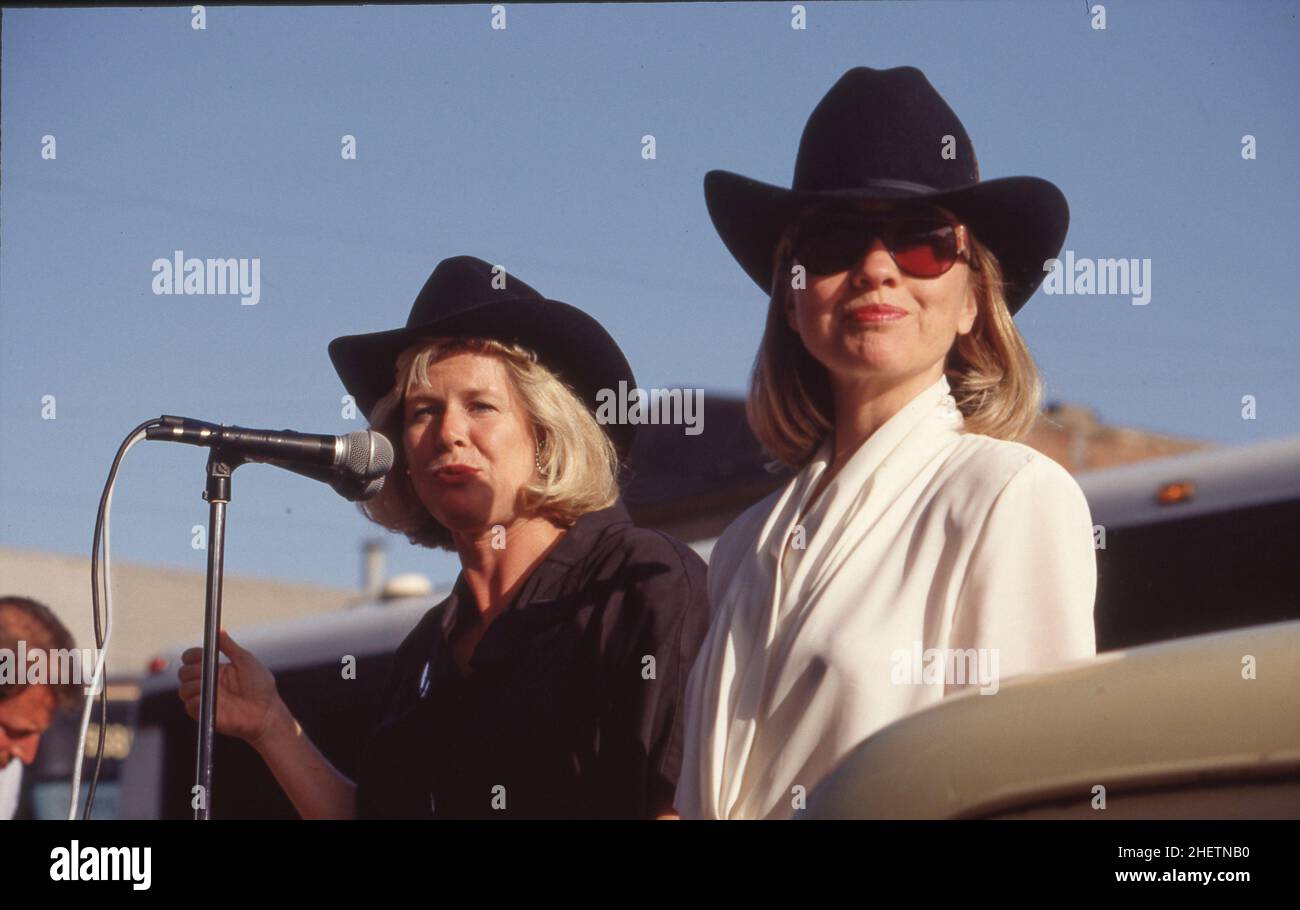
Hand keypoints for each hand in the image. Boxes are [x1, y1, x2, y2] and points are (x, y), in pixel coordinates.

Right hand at [176, 628, 280, 745]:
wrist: (265, 710)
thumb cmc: (260, 685)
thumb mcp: (245, 660)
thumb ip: (228, 646)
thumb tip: (219, 628)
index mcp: (216, 669)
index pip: (192, 659)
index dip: (191, 655)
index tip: (199, 654)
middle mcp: (208, 683)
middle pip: (183, 673)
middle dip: (190, 670)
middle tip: (205, 671)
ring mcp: (205, 698)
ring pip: (183, 690)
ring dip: (192, 685)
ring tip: (208, 686)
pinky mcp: (205, 714)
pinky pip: (189, 706)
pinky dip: (195, 701)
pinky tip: (208, 699)